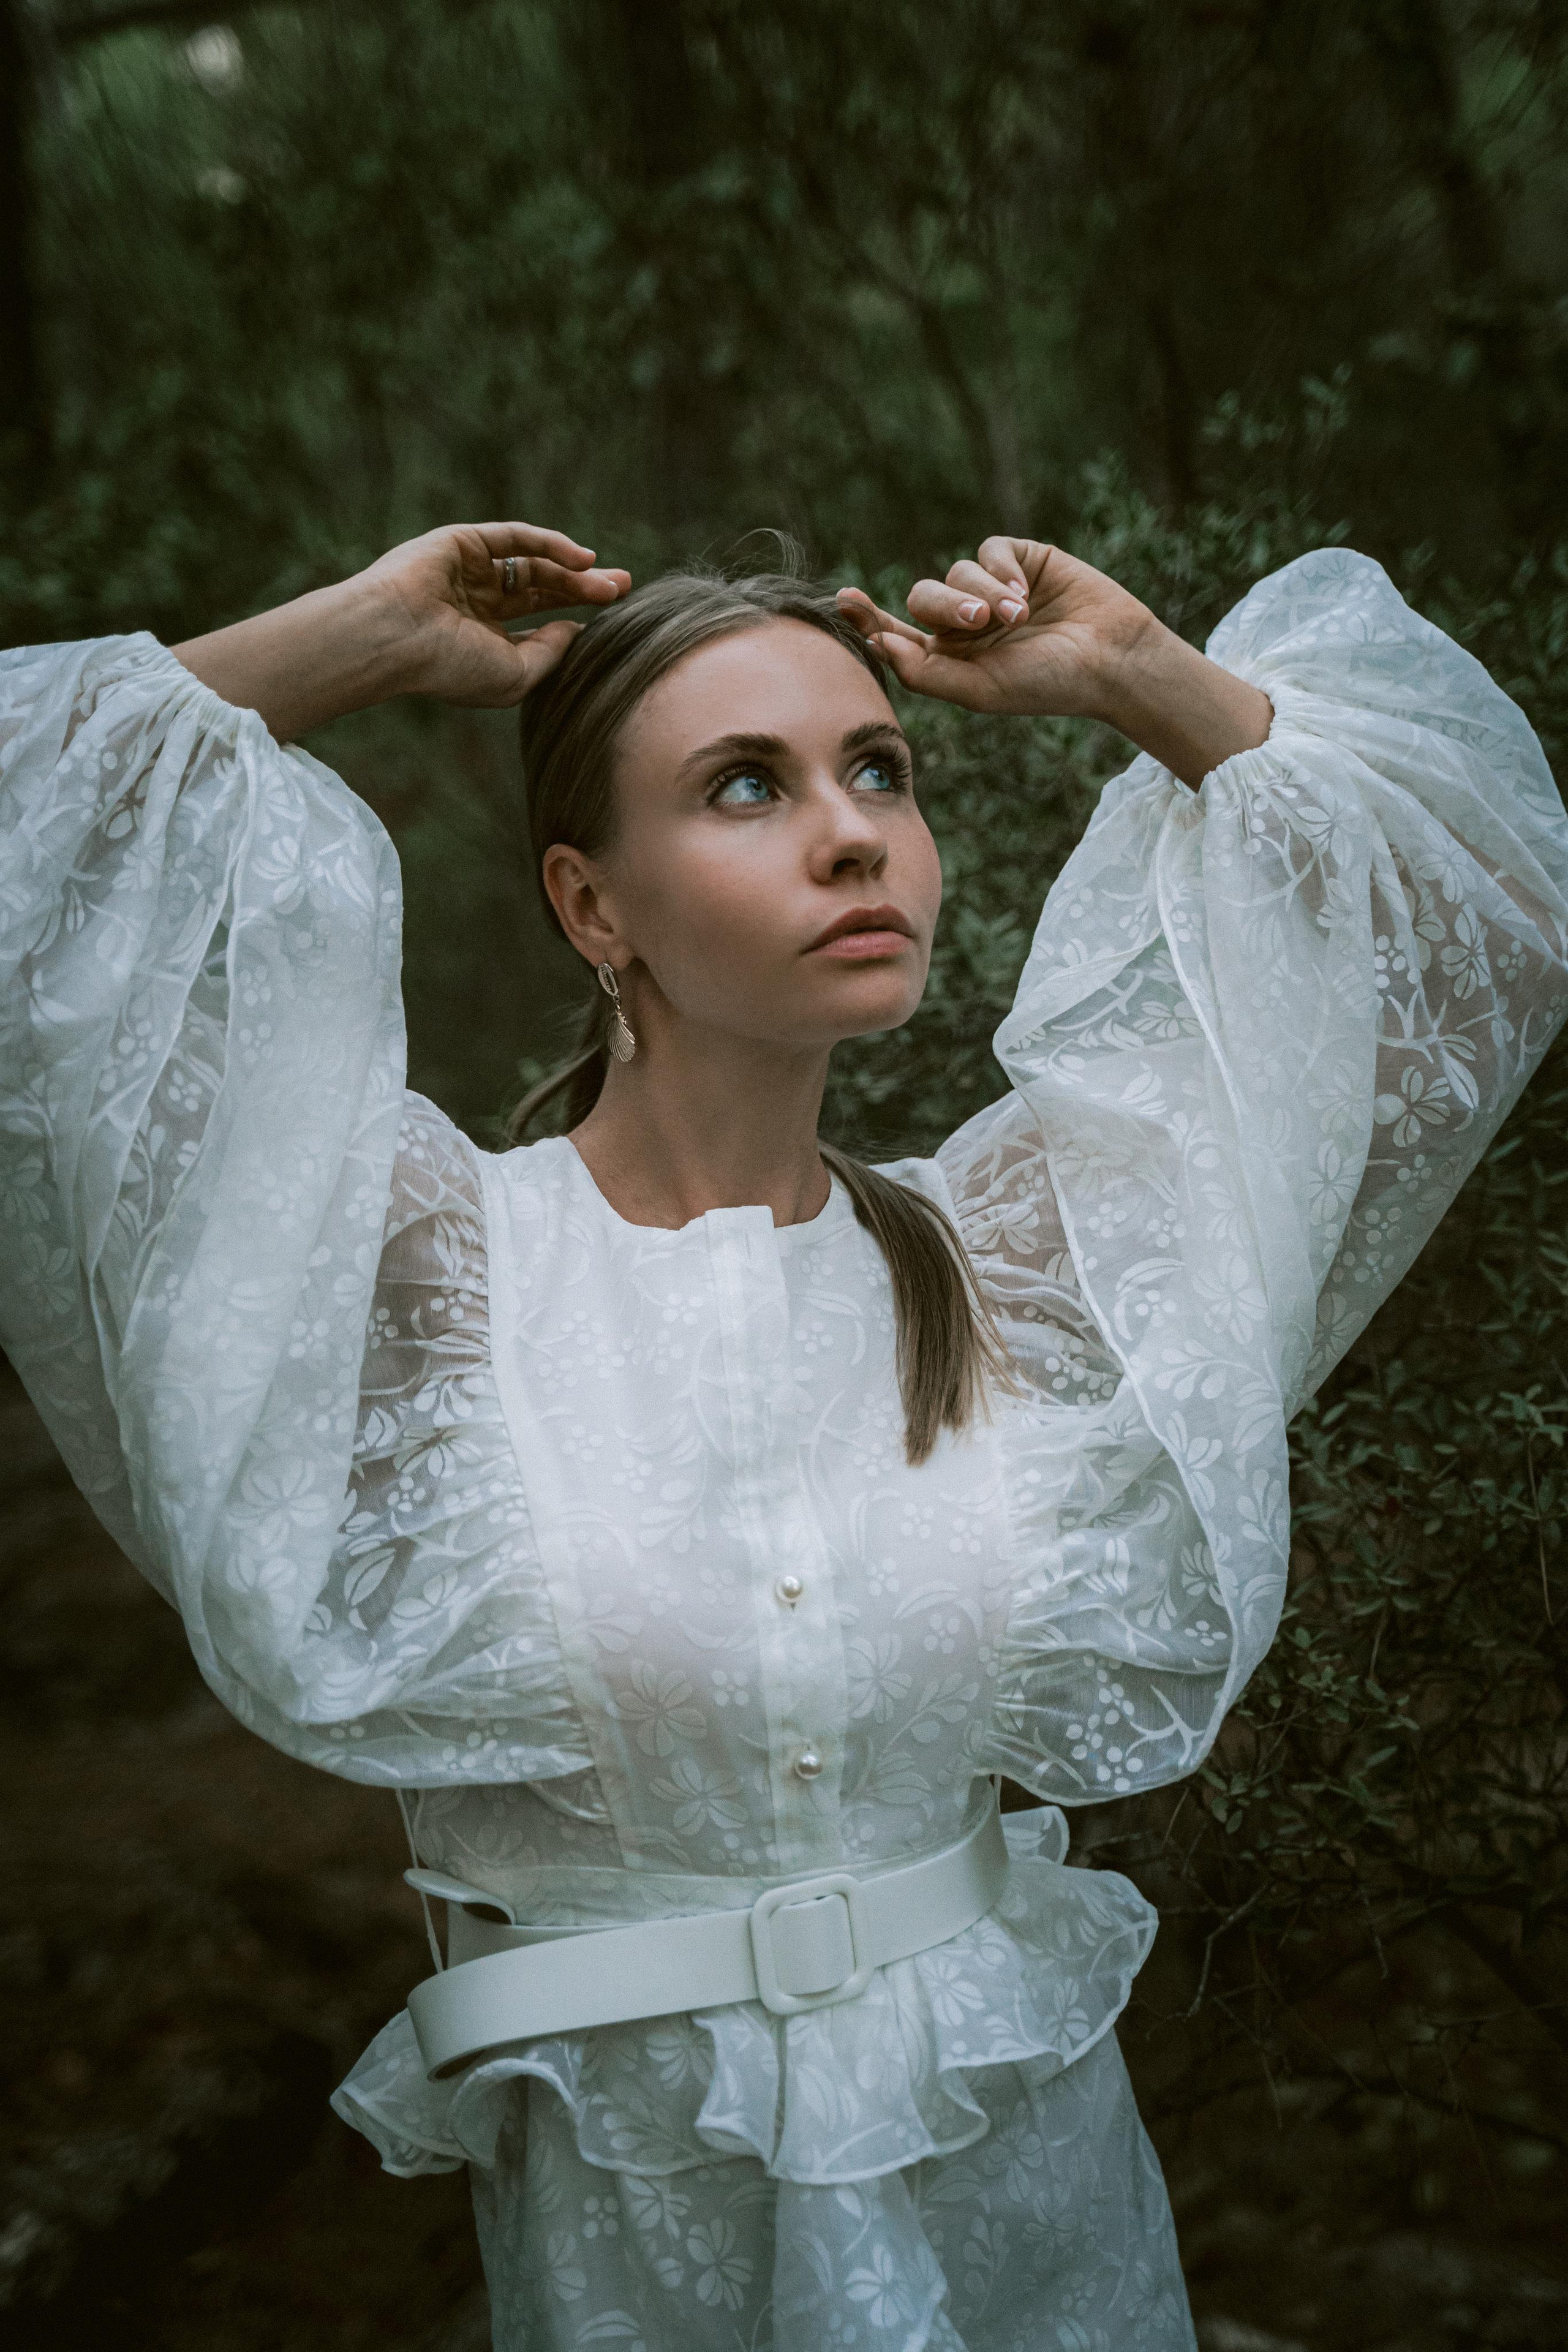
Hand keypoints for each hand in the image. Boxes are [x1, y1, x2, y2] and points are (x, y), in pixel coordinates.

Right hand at [364, 521, 631, 708]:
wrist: (397, 636)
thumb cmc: (452, 667)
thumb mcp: (517, 674)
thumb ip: (551, 653)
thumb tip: (578, 628)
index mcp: (484, 639)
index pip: (538, 625)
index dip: (575, 619)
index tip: (615, 622)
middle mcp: (477, 603)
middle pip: (543, 591)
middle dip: (584, 589)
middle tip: (623, 588)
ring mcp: (469, 571)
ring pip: (534, 564)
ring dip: (574, 570)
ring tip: (611, 581)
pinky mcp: (463, 542)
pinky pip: (516, 537)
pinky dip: (551, 543)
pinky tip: (584, 558)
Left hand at [836, 538, 1147, 720]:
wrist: (1110, 658)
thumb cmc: (1047, 683)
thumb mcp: (980, 689)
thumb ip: (925, 671)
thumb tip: (877, 643)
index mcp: (949, 658)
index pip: (896, 634)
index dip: (868, 617)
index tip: (844, 601)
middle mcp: (965, 623)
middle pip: (923, 597)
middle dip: (944, 607)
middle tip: (978, 623)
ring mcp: (991, 589)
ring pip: (957, 573)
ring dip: (986, 594)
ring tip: (1021, 618)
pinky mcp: (1019, 560)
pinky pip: (989, 551)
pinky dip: (1004, 571)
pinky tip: (1029, 593)